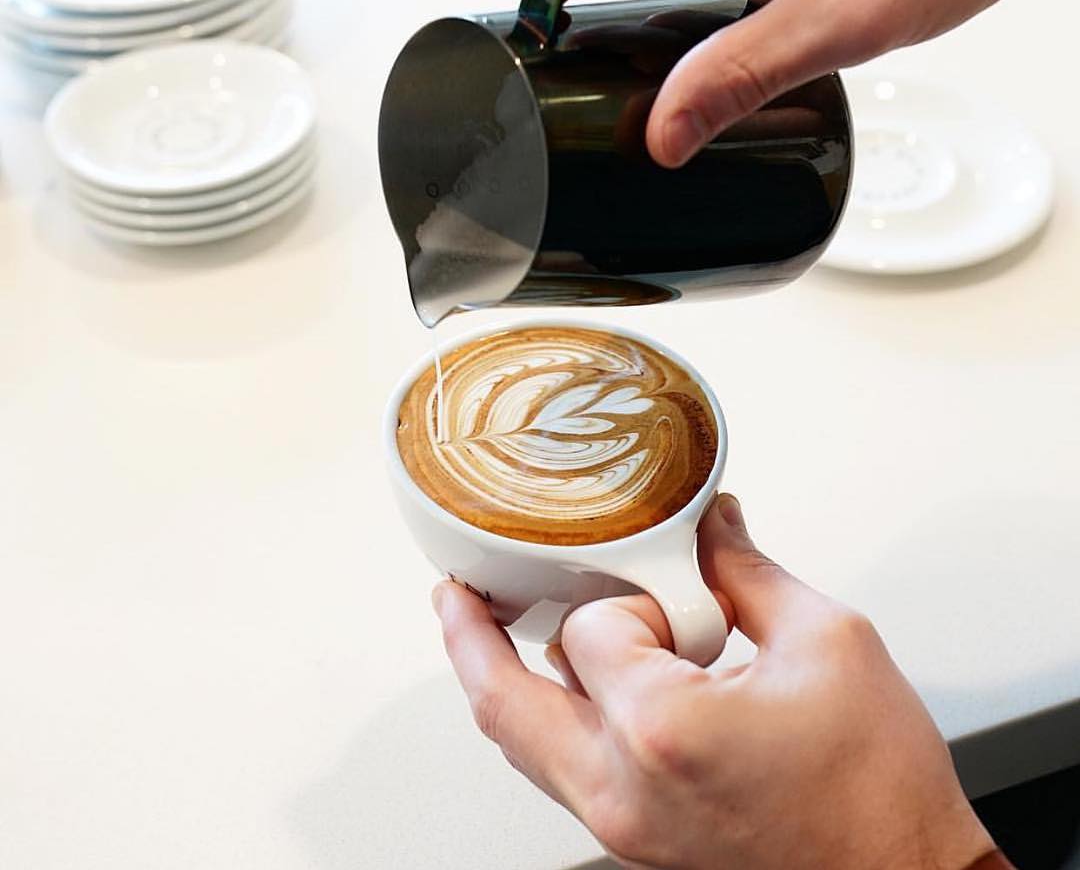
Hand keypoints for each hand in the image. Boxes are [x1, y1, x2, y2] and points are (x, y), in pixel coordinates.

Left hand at [433, 495, 995, 869]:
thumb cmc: (879, 792)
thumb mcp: (828, 644)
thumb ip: (749, 570)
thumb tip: (714, 520)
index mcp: (663, 732)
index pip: (590, 631)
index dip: (632, 596)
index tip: (678, 595)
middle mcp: (622, 789)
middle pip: (501, 704)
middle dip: (467, 637)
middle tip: (452, 594)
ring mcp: (621, 826)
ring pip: (520, 743)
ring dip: (499, 680)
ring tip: (483, 631)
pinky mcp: (634, 842)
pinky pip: (556, 771)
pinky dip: (540, 721)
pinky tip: (554, 686)